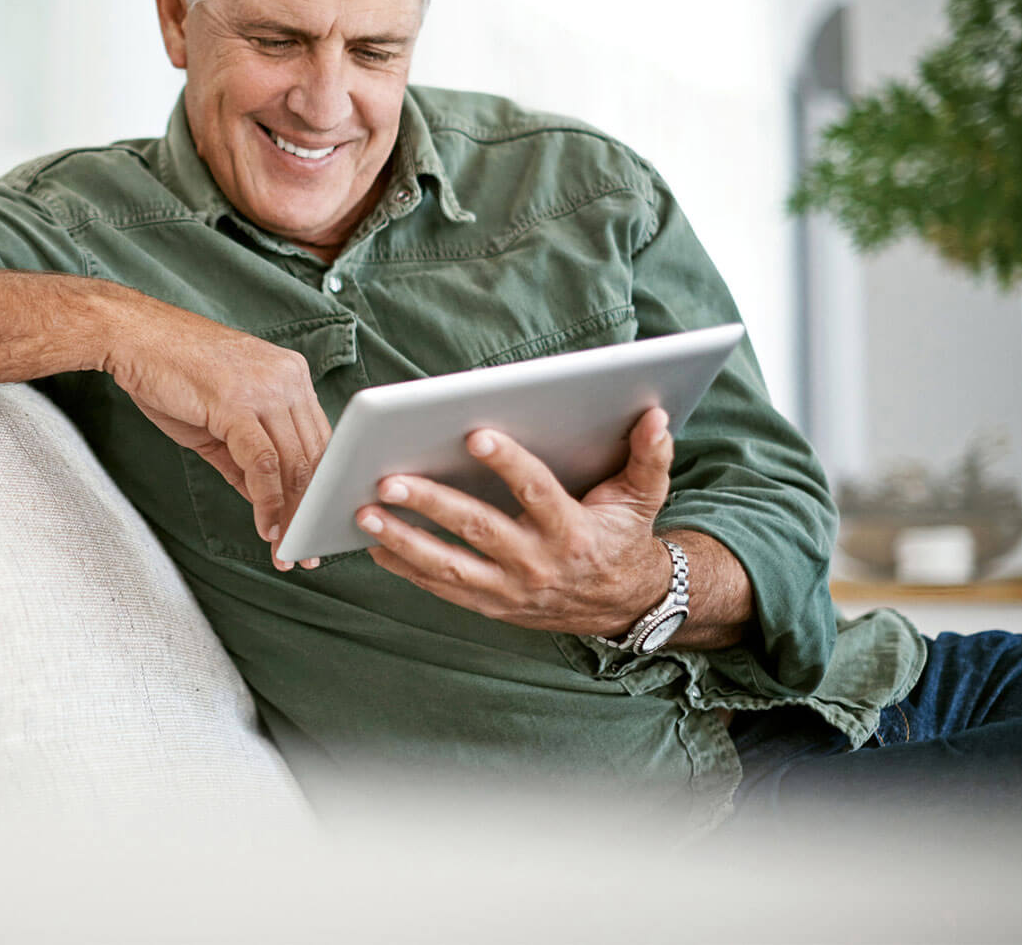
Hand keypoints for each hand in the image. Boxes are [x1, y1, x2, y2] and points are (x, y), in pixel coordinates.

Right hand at [104, 300, 330, 570]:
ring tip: (286, 549)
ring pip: (294, 463)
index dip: (321, 486)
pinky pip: (263, 463)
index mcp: (289, 376)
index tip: (315, 522)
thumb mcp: (217, 419)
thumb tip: (265, 501)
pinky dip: (268, 502)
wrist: (130, 336)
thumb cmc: (168, 372)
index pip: (319, 439)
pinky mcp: (237, 403)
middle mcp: (287, 378)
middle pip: (314, 455)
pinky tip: (266, 528)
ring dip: (292, 514)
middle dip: (311, 509)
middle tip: (306, 550)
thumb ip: (244, 458)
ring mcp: (265, 389)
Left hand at [356, 408, 675, 634]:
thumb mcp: (644, 499)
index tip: (475, 434)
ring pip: (449, 565)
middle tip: (388, 478)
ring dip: (403, 539)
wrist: (623, 606)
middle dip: (430, 503)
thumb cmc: (623, 538)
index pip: (536, 492)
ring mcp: (511, 589)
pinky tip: (374, 544)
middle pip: (478, 529)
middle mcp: (538, 563)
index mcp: (573, 531)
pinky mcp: (492, 605)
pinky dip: (406, 568)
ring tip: (364, 513)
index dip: (508, 463)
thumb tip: (656, 415)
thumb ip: (650, 456)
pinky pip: (442, 588)